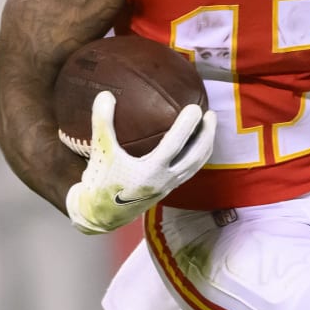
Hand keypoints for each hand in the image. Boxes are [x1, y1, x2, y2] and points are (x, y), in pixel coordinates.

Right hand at [66, 90, 215, 233]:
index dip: (187, 126)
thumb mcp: (100, 152)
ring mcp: (167, 187)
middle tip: (211, 114)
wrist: (98, 215)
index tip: (196, 108)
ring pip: (195, 165)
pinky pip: (188, 171)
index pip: (175, 145)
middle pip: (195, 156)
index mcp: (150, 172)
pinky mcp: (166, 190)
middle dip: (207, 135)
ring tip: (209, 127)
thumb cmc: (98, 183)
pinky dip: (196, 156)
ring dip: (205, 146)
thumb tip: (105, 94)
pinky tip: (194, 145)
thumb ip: (102, 123)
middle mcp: (164, 181)